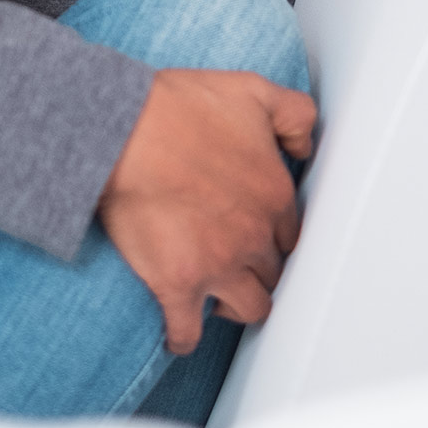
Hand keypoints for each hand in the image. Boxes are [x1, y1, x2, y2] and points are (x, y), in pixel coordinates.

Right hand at [98, 67, 316, 353]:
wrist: (121, 130)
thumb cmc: (177, 107)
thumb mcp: (251, 90)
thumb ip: (295, 115)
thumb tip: (307, 146)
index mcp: (274, 195)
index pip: (291, 233)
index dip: (273, 234)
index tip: (257, 232)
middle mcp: (254, 237)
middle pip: (273, 272)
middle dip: (257, 268)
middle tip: (235, 260)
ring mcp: (218, 266)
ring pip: (249, 309)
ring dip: (235, 304)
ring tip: (217, 296)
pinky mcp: (177, 285)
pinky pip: (187, 332)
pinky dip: (183, 337)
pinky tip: (178, 332)